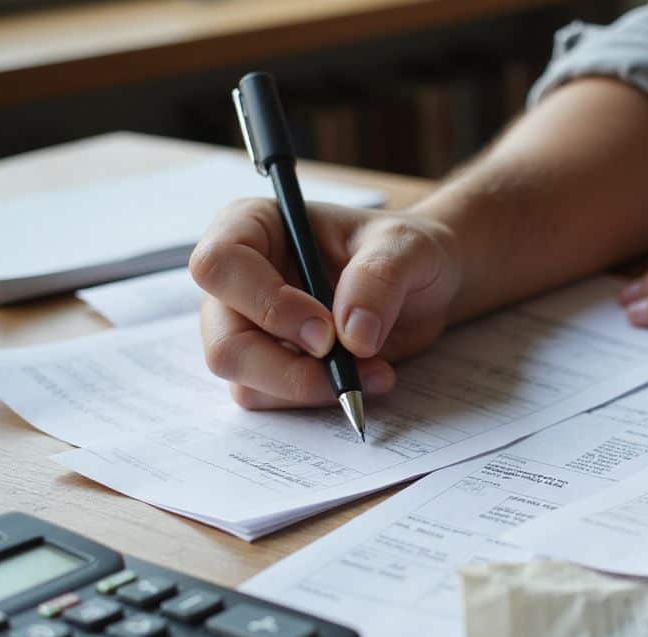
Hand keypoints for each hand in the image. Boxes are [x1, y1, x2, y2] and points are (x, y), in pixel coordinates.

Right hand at [189, 198, 458, 408]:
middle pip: (225, 341)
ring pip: (244, 380)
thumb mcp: (406, 247)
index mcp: (254, 227)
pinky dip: (318, 398)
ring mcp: (248, 327)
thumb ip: (380, 278)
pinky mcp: (269, 365)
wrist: (427, 286)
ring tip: (375, 371)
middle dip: (287, 369)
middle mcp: (239, 280)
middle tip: (348, 366)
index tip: (325, 332)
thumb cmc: (406, 251)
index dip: (267, 305)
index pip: (220, 265)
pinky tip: (368, 378)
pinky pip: (271, 399)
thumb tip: (352, 336)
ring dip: (310, 387)